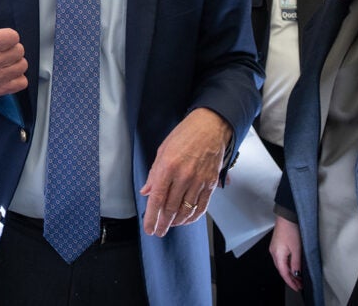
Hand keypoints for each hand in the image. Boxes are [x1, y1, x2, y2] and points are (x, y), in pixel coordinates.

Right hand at [0, 0, 27, 96]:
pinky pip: (21, 83)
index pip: (12, 37)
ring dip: (16, 61)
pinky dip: (18, 77)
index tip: (3, 37)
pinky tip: (8, 71)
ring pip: (22, 66)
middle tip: (4, 48)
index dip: (10, 35)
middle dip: (13, 47)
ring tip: (6, 59)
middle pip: (19, 51)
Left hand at [140, 108, 230, 236]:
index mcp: (168, 166)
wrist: (211, 126)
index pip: (157, 199)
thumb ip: (154, 173)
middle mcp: (183, 176)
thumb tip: (146, 191)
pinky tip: (187, 220)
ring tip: (170, 226)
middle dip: (163, 223)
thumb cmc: (186, 134)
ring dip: (177, 222)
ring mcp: (199, 181)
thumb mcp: (163, 150)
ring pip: (186, 210)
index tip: (149, 228)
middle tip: (158, 231)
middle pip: (171, 208)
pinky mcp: (211, 183)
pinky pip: (202, 206)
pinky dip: (193, 216)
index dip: (151, 217)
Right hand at [270, 215, 303, 291]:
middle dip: (290, 279)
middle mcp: (273, 252)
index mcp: (277, 255)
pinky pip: (281, 259)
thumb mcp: (297, 248)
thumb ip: (296, 263)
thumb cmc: (291, 229)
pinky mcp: (276, 245)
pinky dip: (287, 265)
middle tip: (299, 285)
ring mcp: (274, 248)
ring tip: (297, 278)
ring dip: (289, 272)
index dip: (291, 282)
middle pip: (281, 270)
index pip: (284, 273)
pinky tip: (293, 266)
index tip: (297, 288)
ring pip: (281, 265)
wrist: (286, 217)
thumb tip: (296, 273)